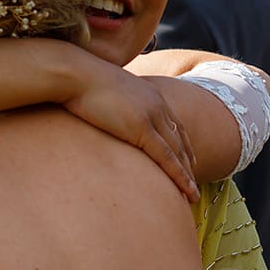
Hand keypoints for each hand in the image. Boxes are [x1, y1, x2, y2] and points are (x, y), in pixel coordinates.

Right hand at [64, 58, 198, 200]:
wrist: (75, 73)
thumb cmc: (80, 82)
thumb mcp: (105, 93)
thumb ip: (114, 104)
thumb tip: (107, 113)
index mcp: (151, 95)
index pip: (175, 125)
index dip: (183, 145)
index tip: (190, 162)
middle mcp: (157, 105)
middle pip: (180, 140)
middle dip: (188, 164)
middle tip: (194, 185)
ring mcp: (151, 116)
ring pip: (177, 152)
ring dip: (187, 175)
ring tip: (192, 196)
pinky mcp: (141, 128)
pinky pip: (166, 157)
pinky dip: (179, 176)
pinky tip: (185, 190)